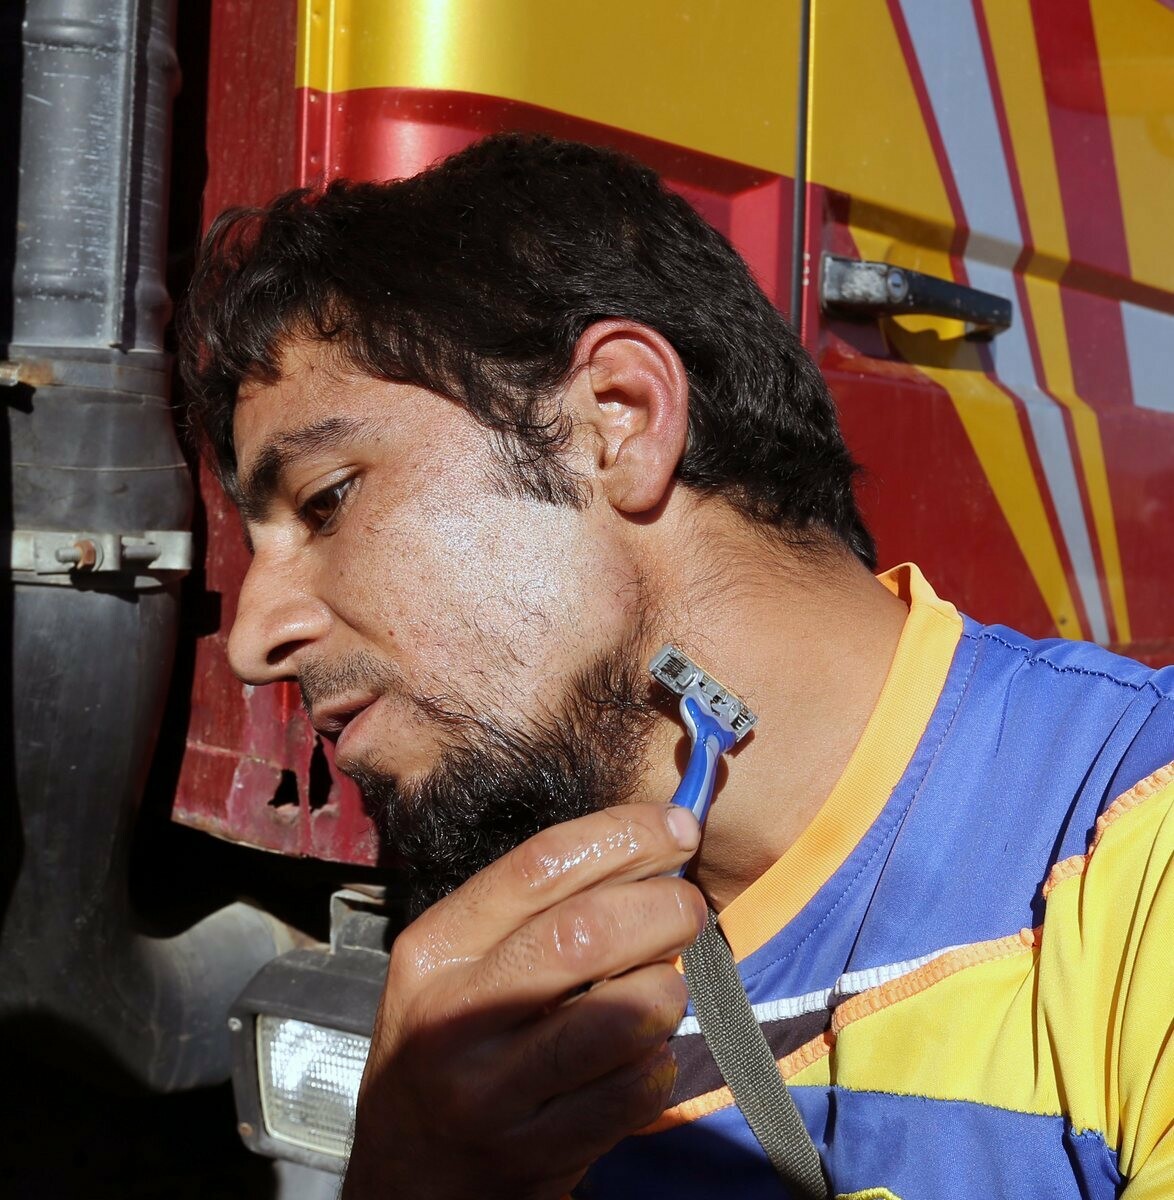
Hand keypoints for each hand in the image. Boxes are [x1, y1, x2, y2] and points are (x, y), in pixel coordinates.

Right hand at [341, 802, 705, 1199]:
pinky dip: (658, 1062)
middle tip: (687, 911)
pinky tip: (640, 1055)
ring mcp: (491, 1091)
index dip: (625, 835)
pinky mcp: (534, 1154)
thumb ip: (537, 911)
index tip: (679, 826)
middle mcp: (453, 1014)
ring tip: (661, 988)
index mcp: (436, 948)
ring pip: (622, 1013)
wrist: (407, 1174)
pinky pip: (634, 1090)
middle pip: (587, 932)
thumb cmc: (452, 1042)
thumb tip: (653, 846)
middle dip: (664, 909)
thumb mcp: (459, 966)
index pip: (541, 865)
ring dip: (667, 990)